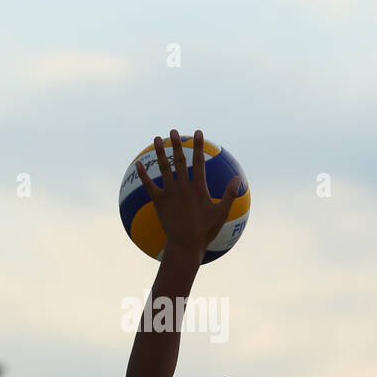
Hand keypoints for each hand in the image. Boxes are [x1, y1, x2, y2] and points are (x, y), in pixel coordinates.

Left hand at [135, 130, 240, 257]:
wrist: (185, 245)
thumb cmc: (205, 231)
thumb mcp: (221, 213)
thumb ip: (229, 194)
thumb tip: (237, 178)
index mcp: (199, 188)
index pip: (199, 161)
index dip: (199, 146)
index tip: (198, 133)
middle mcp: (183, 187)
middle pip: (180, 161)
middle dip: (178, 145)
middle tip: (174, 132)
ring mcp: (170, 194)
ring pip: (164, 168)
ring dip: (161, 153)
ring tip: (157, 139)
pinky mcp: (159, 202)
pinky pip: (149, 185)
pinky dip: (143, 175)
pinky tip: (138, 164)